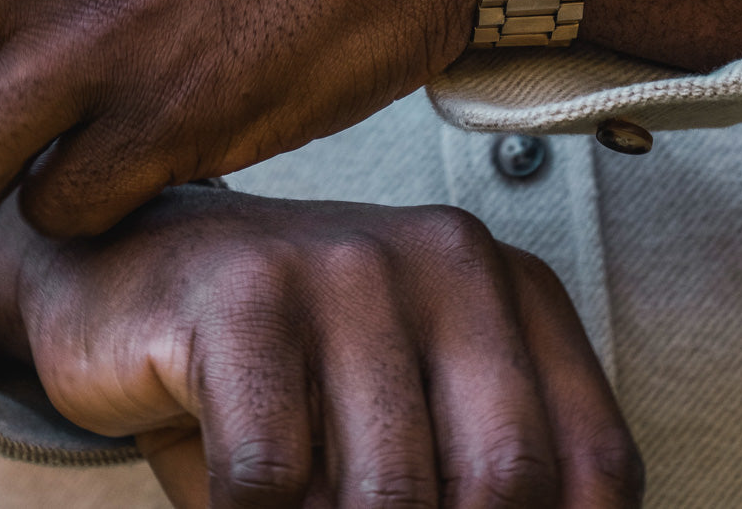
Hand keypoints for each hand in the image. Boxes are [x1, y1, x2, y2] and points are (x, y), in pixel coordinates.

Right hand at [2, 185, 642, 508]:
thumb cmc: (296, 373)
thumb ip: (476, 478)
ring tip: (307, 507)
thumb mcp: (415, 416)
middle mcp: (451, 257)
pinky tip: (234, 498)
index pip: (597, 461)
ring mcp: (351, 265)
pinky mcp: (250, 291)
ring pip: (386, 492)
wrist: (144, 273)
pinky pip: (272, 473)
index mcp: (513, 291)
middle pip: (503, 480)